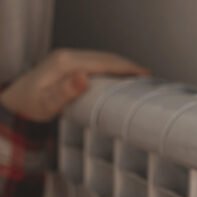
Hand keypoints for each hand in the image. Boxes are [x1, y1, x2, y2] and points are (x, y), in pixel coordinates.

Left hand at [0, 49, 147, 121]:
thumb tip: (84, 78)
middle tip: (149, 77)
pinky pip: (96, 62)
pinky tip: (120, 76)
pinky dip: (112, 67)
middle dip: (129, 65)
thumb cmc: (31, 106)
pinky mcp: (69, 63)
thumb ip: (65, 91)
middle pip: (106, 58)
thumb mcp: (46, 103)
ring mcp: (68, 58)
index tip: (146, 74)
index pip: (104, 62)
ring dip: (122, 66)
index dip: (127, 67)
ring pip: (102, 58)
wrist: (15, 101)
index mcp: (66, 63)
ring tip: (140, 76)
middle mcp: (68, 56)